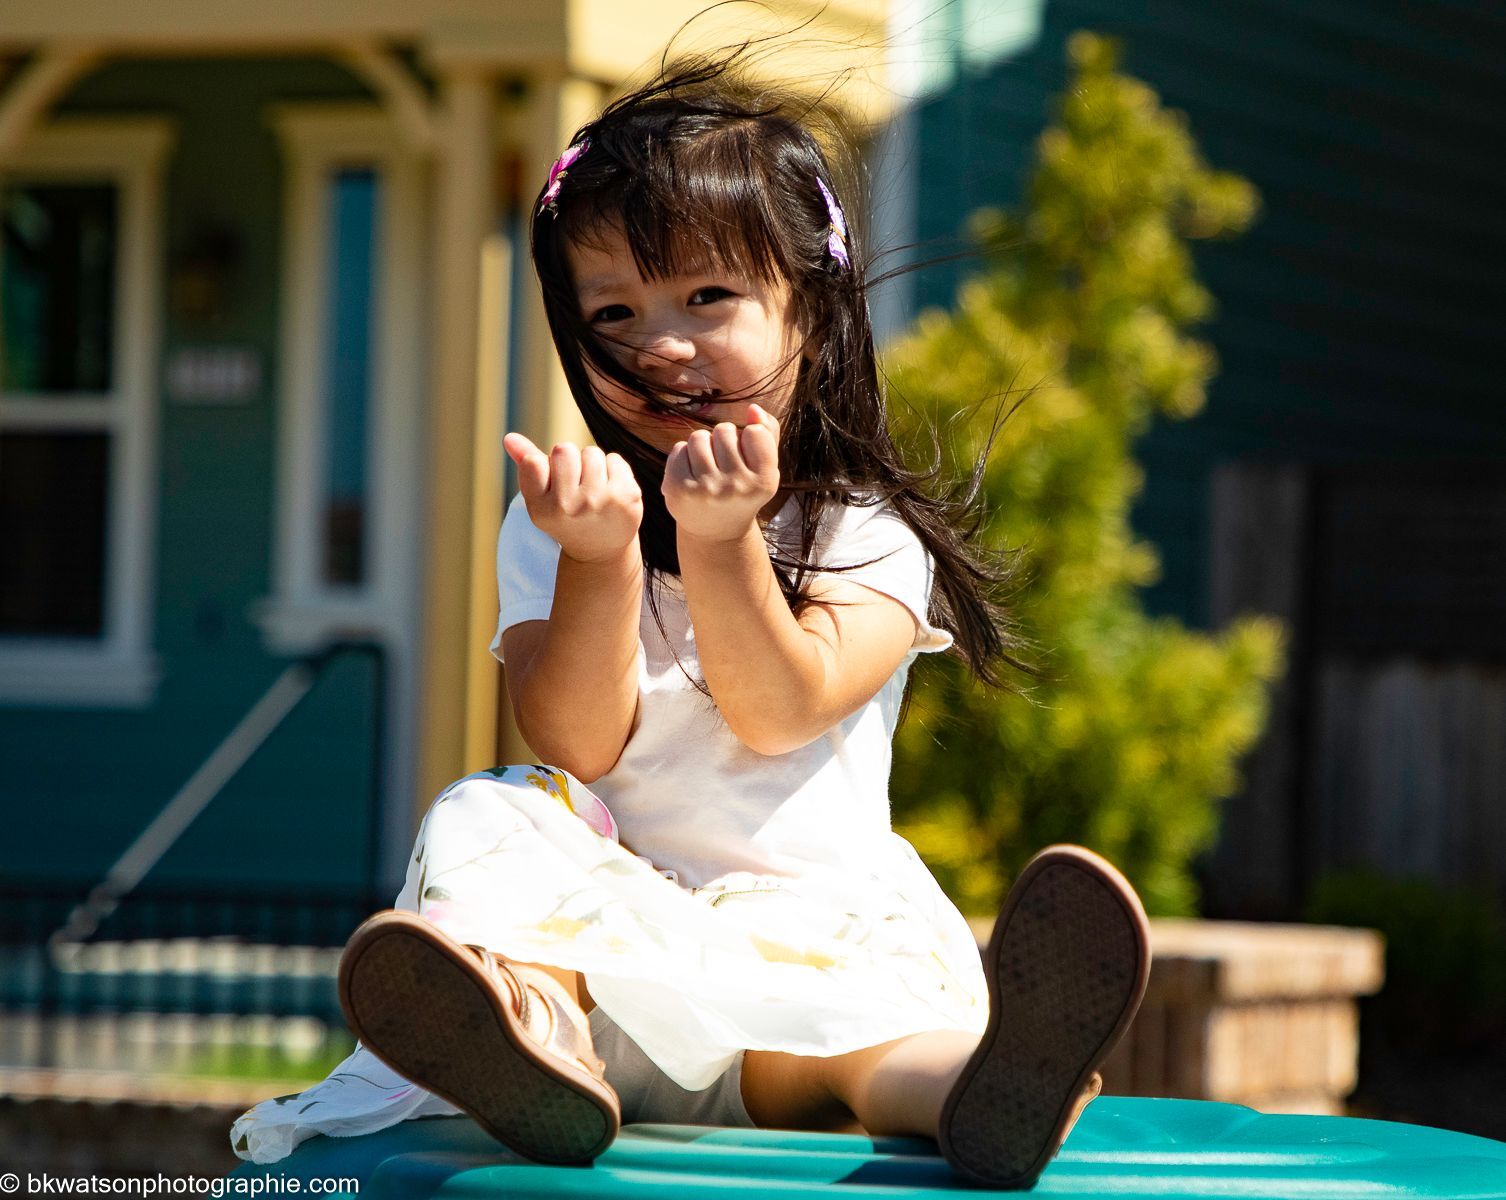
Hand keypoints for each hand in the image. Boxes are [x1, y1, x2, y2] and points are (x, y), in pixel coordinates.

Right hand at [503, 433, 643, 562]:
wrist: (602, 551)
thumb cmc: (565, 517)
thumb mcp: (540, 499)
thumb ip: (526, 466)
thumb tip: (509, 437)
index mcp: (542, 510)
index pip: (533, 461)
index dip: (545, 467)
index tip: (553, 487)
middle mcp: (570, 507)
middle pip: (563, 449)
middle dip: (570, 461)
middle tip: (576, 486)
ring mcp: (600, 501)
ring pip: (591, 452)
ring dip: (592, 465)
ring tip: (594, 489)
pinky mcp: (627, 496)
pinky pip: (615, 459)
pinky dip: (613, 470)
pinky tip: (611, 492)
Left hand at [663, 404, 781, 542]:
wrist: (717, 532)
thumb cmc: (744, 490)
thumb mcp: (764, 466)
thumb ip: (768, 433)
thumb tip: (753, 408)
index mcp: (764, 482)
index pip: (755, 431)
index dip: (748, 438)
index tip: (747, 458)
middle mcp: (736, 488)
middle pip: (724, 431)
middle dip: (723, 441)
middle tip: (725, 466)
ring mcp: (706, 490)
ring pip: (699, 437)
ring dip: (702, 446)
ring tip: (708, 468)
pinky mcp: (679, 490)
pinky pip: (678, 449)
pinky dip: (684, 456)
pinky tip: (691, 474)